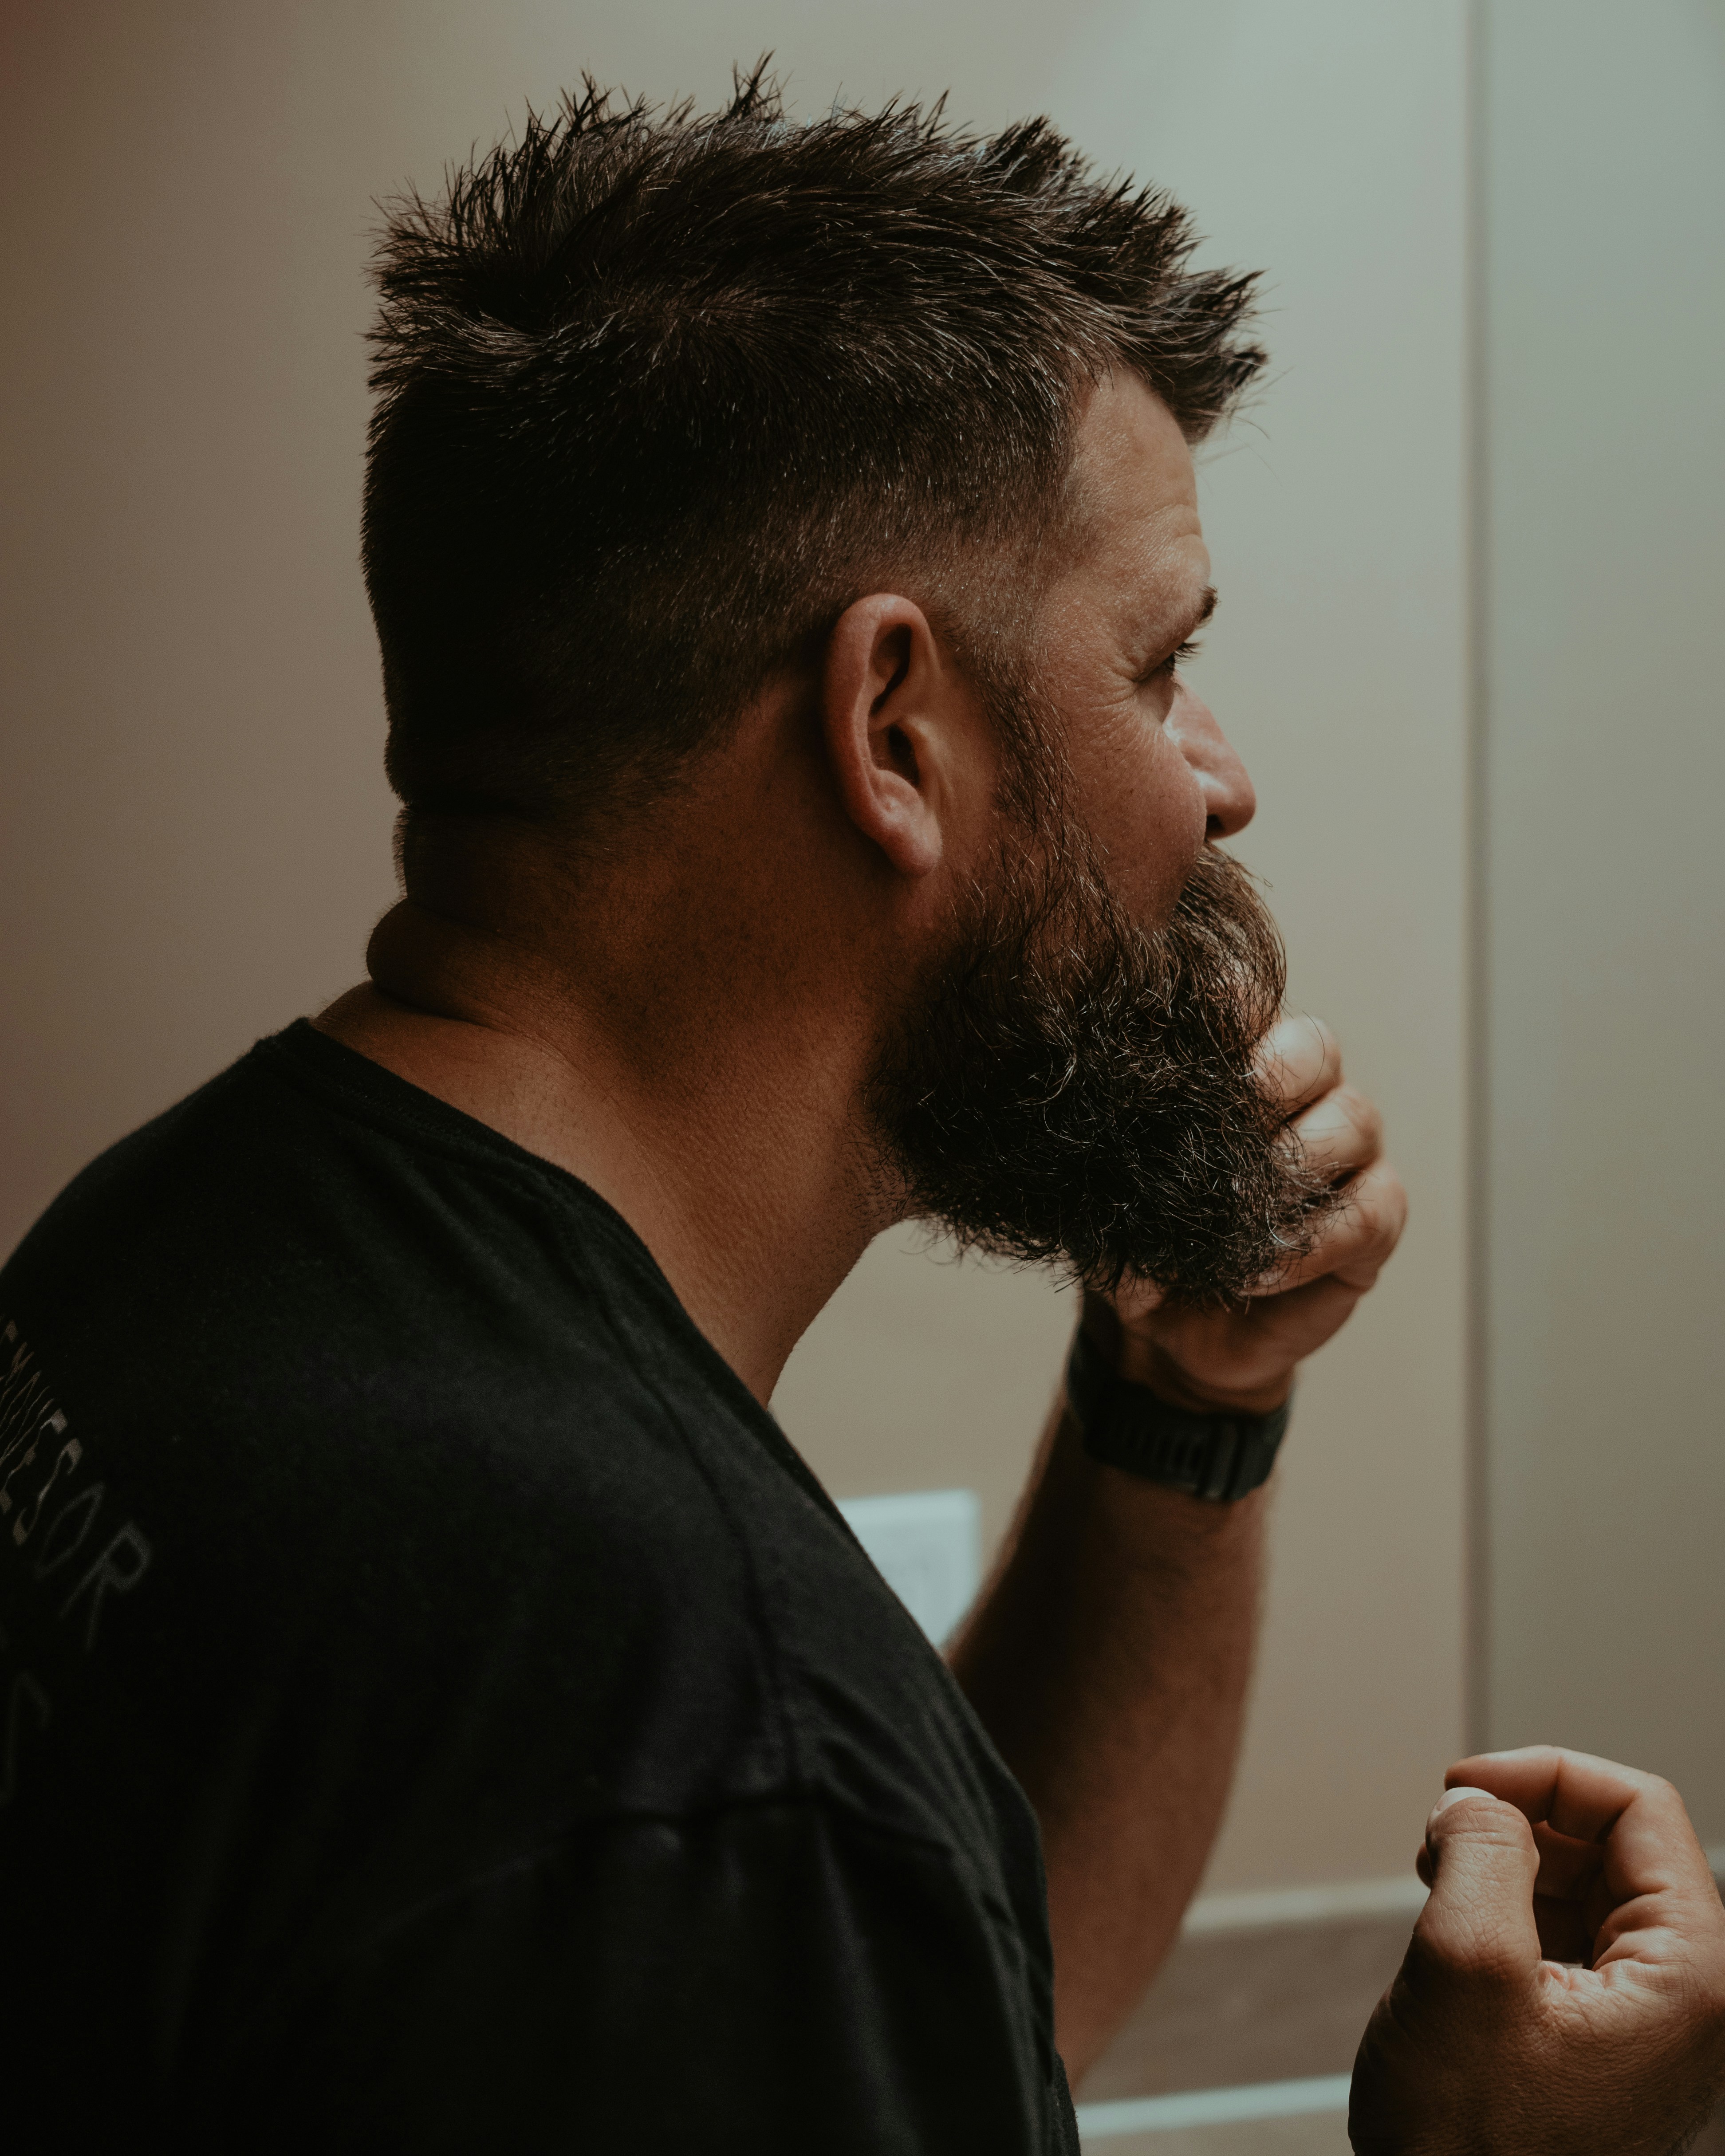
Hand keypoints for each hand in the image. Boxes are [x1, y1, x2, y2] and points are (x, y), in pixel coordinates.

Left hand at [1095, 1012, 1407, 1413]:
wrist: (1170, 1336)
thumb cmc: (1141, 1246)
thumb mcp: (1104, 1204)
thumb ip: (1105, 1171)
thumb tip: (1113, 1161)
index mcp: (1238, 1065)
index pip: (1246, 1002)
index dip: (1225, 1013)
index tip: (1180, 1054)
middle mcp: (1305, 1093)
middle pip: (1315, 1045)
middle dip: (1269, 1078)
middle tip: (1218, 1129)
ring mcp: (1349, 1152)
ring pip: (1352, 1120)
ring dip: (1289, 1167)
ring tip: (1231, 1217)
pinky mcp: (1375, 1220)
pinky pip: (1367, 1213)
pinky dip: (1310, 1242)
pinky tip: (1253, 1271)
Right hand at [1350, 1747, 1724, 2154]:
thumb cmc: (1471, 2145)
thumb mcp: (1465, 1966)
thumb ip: (1481, 1852)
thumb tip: (1479, 1801)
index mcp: (1695, 1978)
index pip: (1641, 1808)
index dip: (1543, 1775)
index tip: (1460, 1790)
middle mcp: (1693, 1998)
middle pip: (1619, 1843)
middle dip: (1521, 1822)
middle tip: (1441, 1842)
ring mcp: (1653, 2026)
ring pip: (1588, 1885)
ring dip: (1508, 1865)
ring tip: (1440, 1888)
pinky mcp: (1609, 2044)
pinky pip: (1571, 1937)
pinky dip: (1509, 1912)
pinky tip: (1458, 1932)